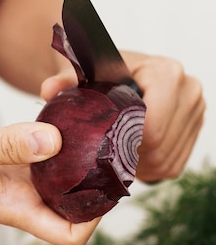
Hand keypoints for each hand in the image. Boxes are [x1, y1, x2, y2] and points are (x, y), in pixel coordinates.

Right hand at [0, 105, 99, 244]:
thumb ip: (6, 147)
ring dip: (83, 162)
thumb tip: (55, 142)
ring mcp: (15, 178)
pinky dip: (61, 140)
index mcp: (9, 208)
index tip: (106, 187)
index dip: (94, 220)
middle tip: (116, 152)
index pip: (67, 235)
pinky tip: (68, 117)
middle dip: (99, 188)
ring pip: (63, 180)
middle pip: (74, 209)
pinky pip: (46, 154)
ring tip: (101, 131)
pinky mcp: (10, 156)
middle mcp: (18, 197)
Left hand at [41, 53, 204, 182]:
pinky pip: (173, 167)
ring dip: (139, 169)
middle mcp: (189, 91)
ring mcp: (196, 112)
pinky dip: (150, 171)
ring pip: (167, 161)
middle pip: (161, 148)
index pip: (152, 128)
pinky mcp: (194, 131)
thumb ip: (65, 81)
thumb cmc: (98, 75)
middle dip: (131, 160)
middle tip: (105, 158)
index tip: (101, 146)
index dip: (125, 145)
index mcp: (166, 73)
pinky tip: (130, 161)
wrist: (116, 73)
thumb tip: (48, 89)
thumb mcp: (81, 75)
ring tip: (115, 159)